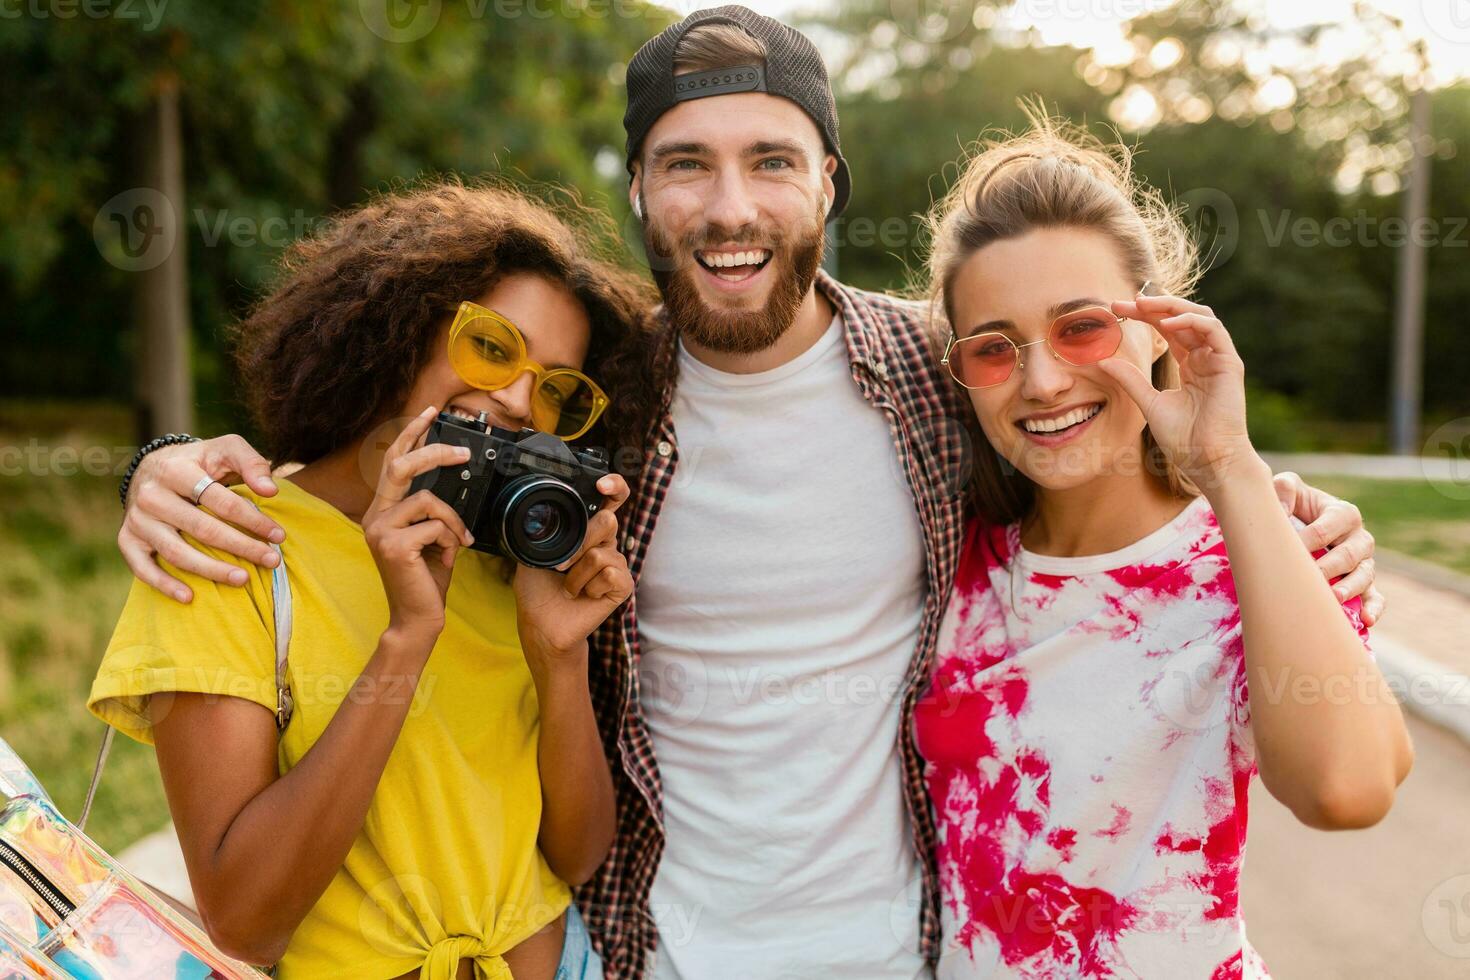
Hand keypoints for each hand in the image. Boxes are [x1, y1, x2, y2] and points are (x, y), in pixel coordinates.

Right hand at [120, 435, 286, 602]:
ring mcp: (137, 520)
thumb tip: (271, 491)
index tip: (279, 536)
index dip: (253, 520)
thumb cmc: (201, 462)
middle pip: (202, 528)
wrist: (154, 468)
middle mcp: (152, 496)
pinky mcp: (127, 539)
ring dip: (211, 570)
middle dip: (241, 546)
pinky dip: (164, 584)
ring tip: (243, 579)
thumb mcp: (226, 449)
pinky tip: (189, 597)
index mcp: (177, 470)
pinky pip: (142, 567)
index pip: (221, 501)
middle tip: (272, 560)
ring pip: (176, 552)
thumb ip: (252, 464)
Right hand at [361, 406, 474, 641]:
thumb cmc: (425, 579)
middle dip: (434, 452)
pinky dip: (450, 540)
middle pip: (401, 466)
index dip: (411, 434)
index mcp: (382, 511)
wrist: (417, 619)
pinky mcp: (392, 545)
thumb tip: (453, 480)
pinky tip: (446, 558)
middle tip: (462, 451)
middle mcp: (375, 516)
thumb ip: (431, 512)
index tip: (430, 412)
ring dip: (452, 522)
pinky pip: (435, 526)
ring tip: (455, 544)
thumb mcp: (430, 538)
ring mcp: (380, 530)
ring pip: (429, 501)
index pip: (393, 462)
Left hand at [514, 473, 633, 667]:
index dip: (614, 486)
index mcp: (587, 531)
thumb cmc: (538, 588)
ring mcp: (616, 565)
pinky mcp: (622, 586)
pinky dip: (588, 586)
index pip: (611, 500)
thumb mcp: (531, 551)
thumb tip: (540, 513)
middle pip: (607, 521)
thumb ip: (542, 529)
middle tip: (560, 565)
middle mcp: (605, 544)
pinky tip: (583, 596)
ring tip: (569, 586)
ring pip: (601, 553)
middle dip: (580, 543)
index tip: (602, 484)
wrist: (541, 623)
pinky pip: (609, 574)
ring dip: (576, 574)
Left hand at [1103, 293, 1255, 491]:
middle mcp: (1205, 357)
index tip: (1115, 309)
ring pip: (1199, 317)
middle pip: (1180, 318)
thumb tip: (1102, 361)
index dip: (1143, 316)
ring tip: (1143, 305)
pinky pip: (1213, 331)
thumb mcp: (1149, 403)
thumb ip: (1130, 380)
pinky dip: (1191, 321)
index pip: (1166, 330)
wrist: (1207, 460)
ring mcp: (1219, 359)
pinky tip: (1167, 324)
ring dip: (1171, 307)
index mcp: (1189, 365)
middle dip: (1153, 306)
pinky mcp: (1230, 363)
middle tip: (1124, 302)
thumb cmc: (1184, 439)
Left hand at [1272, 471, 1385, 625]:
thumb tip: (1278, 507)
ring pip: (1364, 575)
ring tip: (1333, 598)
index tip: (1287, 550)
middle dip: (1326, 567)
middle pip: (1347, 554)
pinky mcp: (1365, 583)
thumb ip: (1284, 489)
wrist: (1301, 523)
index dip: (1306, 540)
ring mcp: (1364, 562)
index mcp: (1343, 513)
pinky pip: (1376, 597)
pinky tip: (1367, 621)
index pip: (1326, 529)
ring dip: (1349, 588)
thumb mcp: (1289, 488)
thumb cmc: (1295, 504)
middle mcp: (1359, 538)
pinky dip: (1374, 608)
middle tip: (1307, 578)